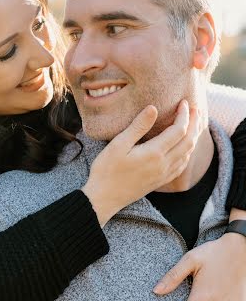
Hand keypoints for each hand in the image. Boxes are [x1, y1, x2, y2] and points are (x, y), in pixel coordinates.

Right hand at [82, 100, 199, 226]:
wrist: (104, 198)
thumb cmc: (107, 170)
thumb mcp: (118, 144)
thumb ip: (138, 126)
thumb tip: (153, 108)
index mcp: (154, 153)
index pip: (179, 130)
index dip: (184, 115)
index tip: (183, 102)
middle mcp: (164, 164)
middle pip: (189, 141)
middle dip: (195, 123)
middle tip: (195, 108)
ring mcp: (163, 174)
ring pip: (188, 153)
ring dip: (194, 137)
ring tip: (195, 123)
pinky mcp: (160, 181)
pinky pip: (181, 165)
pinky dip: (188, 152)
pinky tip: (185, 148)